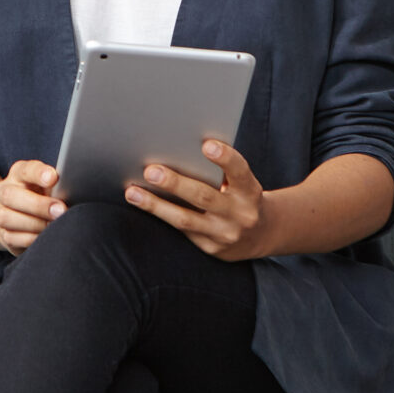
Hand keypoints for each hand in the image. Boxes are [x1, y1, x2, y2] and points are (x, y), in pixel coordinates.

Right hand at [0, 159, 65, 253]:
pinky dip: (31, 238)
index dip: (39, 173)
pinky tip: (45, 237)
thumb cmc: (42, 196)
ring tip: (54, 226)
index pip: (26, 170)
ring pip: (7, 218)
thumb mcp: (49, 186)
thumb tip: (77, 190)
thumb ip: (58, 185)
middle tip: (60, 210)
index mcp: (18, 174)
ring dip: (35, 224)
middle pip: (11, 195)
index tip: (53, 178)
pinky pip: (12, 238)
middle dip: (38, 205)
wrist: (17, 215)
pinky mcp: (2, 234)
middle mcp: (4, 191)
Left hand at [125, 140, 267, 259]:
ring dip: (156, 205)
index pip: (240, 172)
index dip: (225, 158)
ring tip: (132, 192)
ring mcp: (224, 234)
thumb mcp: (241, 183)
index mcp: (249, 191)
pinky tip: (142, 203)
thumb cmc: (241, 196)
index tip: (207, 144)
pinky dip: (160, 215)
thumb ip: (220, 170)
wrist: (260, 235)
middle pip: (204, 197)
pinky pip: (181, 230)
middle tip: (151, 171)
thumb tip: (178, 147)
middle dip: (175, 183)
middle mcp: (239, 214)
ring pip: (185, 219)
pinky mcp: (210, 248)